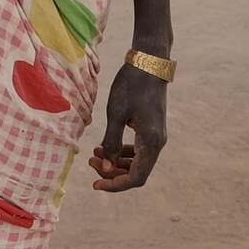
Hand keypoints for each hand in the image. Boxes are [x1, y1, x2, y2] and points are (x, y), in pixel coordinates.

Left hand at [88, 64, 166, 191]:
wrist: (148, 63)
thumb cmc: (131, 85)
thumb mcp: (116, 113)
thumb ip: (111, 142)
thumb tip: (105, 166)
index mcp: (151, 142)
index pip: (136, 178)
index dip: (116, 184)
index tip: (95, 185)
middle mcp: (157, 143)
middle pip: (136, 172)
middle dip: (112, 172)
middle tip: (90, 161)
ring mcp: (156, 136)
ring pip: (137, 162)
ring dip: (116, 162)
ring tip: (93, 153)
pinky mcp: (152, 129)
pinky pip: (138, 150)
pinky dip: (122, 152)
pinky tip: (105, 145)